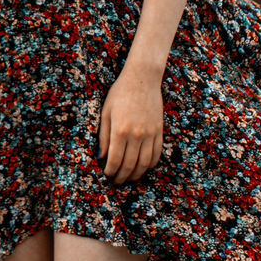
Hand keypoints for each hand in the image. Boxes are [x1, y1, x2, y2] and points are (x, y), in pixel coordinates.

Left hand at [96, 65, 163, 184]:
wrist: (142, 78)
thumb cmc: (120, 93)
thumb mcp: (106, 112)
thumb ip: (103, 136)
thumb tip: (101, 157)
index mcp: (120, 130)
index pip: (115, 160)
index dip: (110, 171)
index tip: (107, 175)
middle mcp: (136, 135)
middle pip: (129, 165)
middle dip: (122, 177)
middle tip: (117, 181)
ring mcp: (150, 134)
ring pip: (144, 163)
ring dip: (136, 174)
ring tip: (129, 178)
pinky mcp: (159, 131)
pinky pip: (156, 154)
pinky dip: (150, 165)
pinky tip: (143, 167)